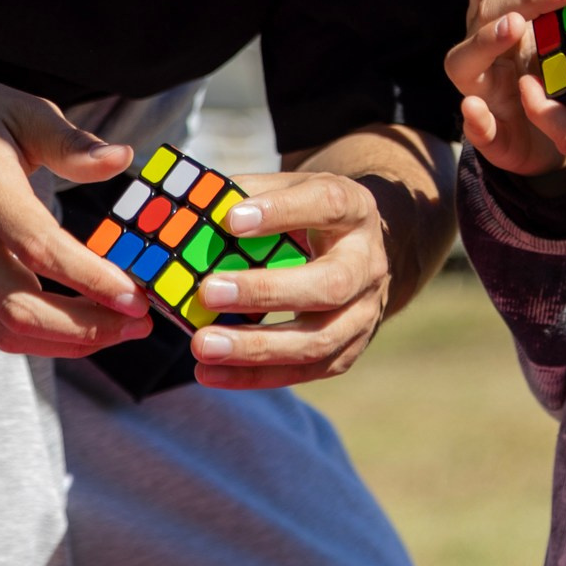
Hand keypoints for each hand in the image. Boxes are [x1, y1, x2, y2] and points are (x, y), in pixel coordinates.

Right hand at [0, 60, 154, 358]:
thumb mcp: (18, 109)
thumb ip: (70, 141)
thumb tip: (123, 158)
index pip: (37, 247)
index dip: (88, 278)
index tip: (135, 294)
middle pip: (19, 306)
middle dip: (85, 326)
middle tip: (140, 321)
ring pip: (3, 330)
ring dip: (67, 341)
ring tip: (120, 330)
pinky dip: (37, 339)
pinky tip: (78, 329)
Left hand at [183, 169, 397, 388]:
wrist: (361, 253)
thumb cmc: (313, 216)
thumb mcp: (292, 189)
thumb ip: (251, 193)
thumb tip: (197, 206)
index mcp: (355, 211)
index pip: (328, 205)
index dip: (283, 212)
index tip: (232, 219)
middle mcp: (367, 264)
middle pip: (330, 284)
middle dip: (266, 292)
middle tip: (208, 292)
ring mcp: (363, 314)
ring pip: (318, 340)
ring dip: (256, 347)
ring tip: (203, 345)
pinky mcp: (347, 351)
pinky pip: (302, 371)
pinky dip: (253, 376)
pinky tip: (210, 372)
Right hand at [447, 0, 565, 180]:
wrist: (560, 137)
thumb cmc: (559, 74)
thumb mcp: (565, 36)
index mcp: (495, 18)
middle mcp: (480, 49)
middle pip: (484, 11)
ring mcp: (480, 91)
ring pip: (464, 61)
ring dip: (487, 40)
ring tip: (514, 27)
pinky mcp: (491, 136)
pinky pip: (476, 128)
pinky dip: (474, 119)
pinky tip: (477, 109)